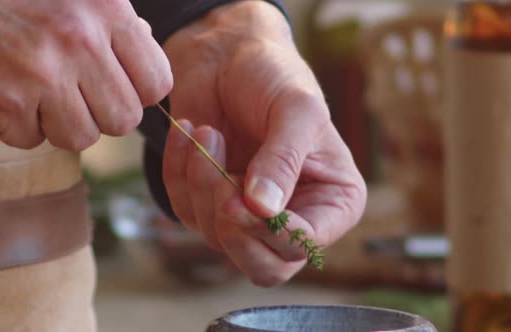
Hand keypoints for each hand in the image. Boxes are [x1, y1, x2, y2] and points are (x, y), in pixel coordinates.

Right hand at [0, 0, 171, 149]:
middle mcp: (80, 40)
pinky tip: (8, 92)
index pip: (158, 84)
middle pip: (125, 119)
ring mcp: (42, 72)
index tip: (118, 86)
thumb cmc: (19, 0)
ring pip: (83, 137)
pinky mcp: (5, 100)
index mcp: (107, 10)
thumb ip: (116, 30)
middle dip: (103, 115)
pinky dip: (20, 125)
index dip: (139, 94)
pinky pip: (32, 139)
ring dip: (62, 124)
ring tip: (41, 93)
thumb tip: (149, 75)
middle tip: (77, 94)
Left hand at [162, 1, 366, 286]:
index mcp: (331, 201)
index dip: (272, 234)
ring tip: (208, 133)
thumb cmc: (275, 75)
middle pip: (262, 267)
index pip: (303, 247)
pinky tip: (189, 134)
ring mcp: (247, 214)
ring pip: (216, 237)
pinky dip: (179, 171)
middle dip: (233, 226)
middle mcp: (292, 216)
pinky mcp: (207, 202)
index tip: (244, 197)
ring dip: (202, 183)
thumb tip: (263, 211)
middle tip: (221, 180)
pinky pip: (184, 210)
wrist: (229, 53)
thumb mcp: (295, 110)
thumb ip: (283, 160)